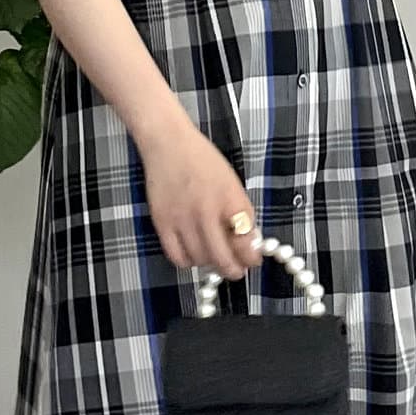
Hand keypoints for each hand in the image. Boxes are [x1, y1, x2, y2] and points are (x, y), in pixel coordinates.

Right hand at [138, 122, 265, 280]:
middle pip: (222, 257)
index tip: (253, 260)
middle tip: (237, 271)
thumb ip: (241, 212)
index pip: (245, 241)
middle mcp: (206, 212)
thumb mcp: (232, 183)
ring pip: (200, 260)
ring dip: (210, 264)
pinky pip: (177, 256)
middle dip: (233, 269)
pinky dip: (188, 261)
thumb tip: (248, 243)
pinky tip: (194, 253)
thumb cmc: (203, 160)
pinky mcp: (163, 223)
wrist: (169, 144)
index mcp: (229, 199)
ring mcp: (182, 219)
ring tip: (214, 257)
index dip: (251, 256)